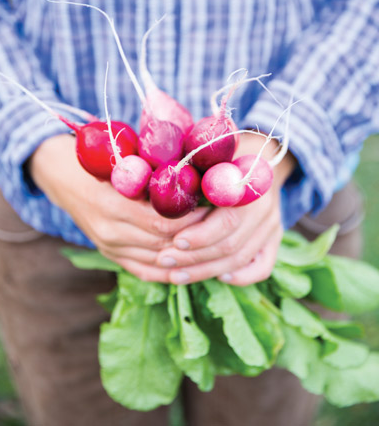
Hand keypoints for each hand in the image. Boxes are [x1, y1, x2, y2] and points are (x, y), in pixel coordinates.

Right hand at [29, 134, 208, 281]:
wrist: (63, 177)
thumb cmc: (98, 161)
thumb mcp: (122, 158)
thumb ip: (153, 169)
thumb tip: (196, 172)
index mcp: (112, 204)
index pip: (164, 221)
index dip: (194, 218)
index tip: (215, 209)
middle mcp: (110, 231)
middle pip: (164, 243)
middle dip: (197, 237)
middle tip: (221, 228)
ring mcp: (108, 246)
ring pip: (158, 261)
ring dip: (187, 256)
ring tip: (212, 244)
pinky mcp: (110, 254)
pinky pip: (144, 271)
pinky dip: (169, 271)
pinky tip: (189, 267)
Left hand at [156, 133, 295, 285]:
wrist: (262, 157)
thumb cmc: (224, 156)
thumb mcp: (210, 156)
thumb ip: (194, 169)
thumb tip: (161, 183)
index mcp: (249, 187)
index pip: (227, 221)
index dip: (199, 235)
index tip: (173, 242)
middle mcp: (265, 210)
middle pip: (231, 246)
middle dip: (194, 258)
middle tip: (164, 261)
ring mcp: (272, 227)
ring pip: (240, 259)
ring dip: (206, 271)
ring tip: (176, 275)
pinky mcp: (274, 240)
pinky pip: (262, 267)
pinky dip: (241, 276)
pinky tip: (219, 278)